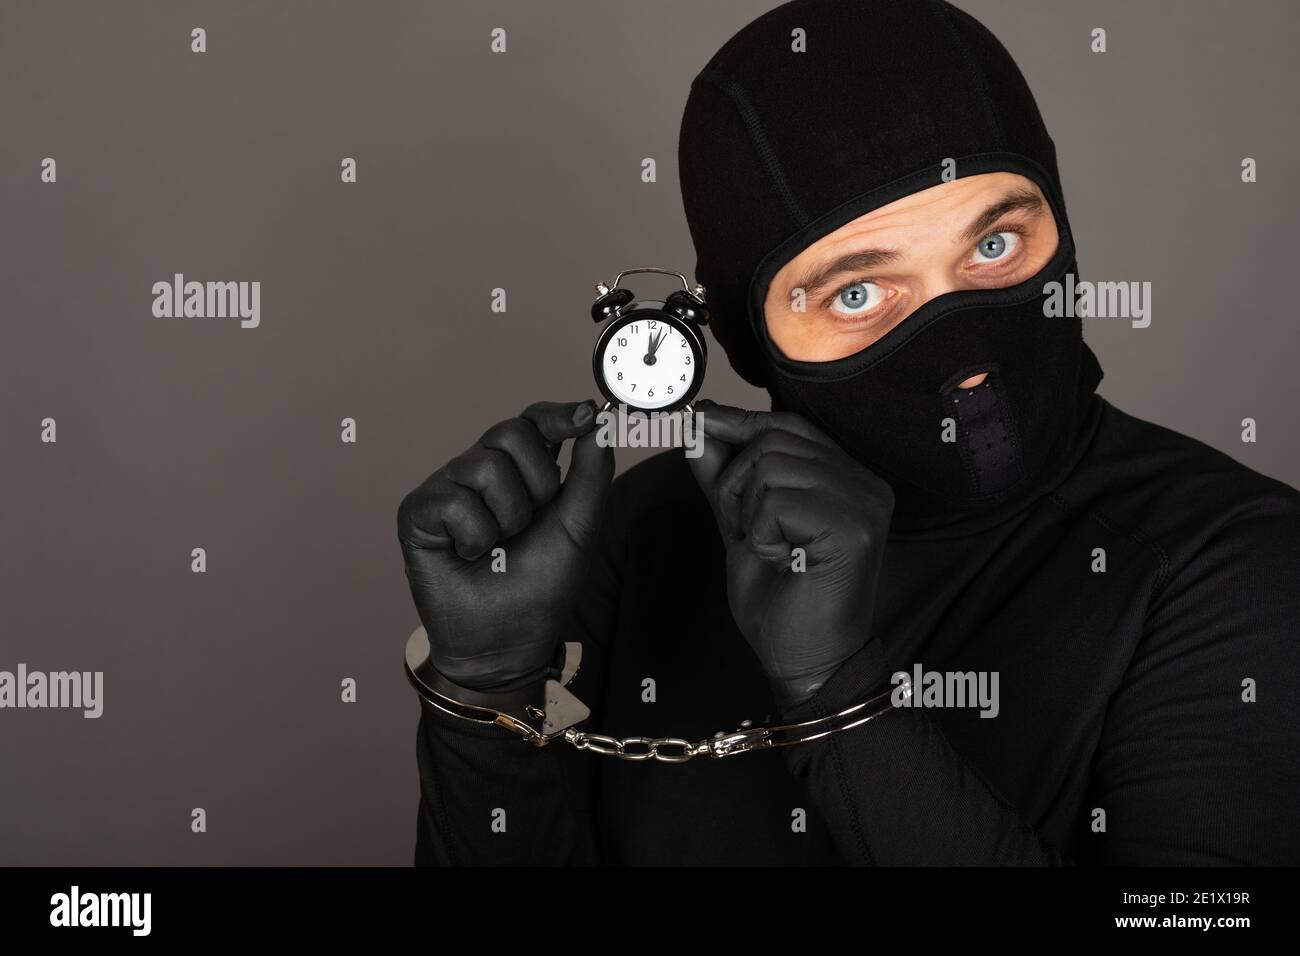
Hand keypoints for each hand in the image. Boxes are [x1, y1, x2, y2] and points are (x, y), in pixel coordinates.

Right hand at [396, 399, 613, 689]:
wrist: (506, 641)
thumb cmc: (540, 586)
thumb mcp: (579, 527)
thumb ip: (591, 475)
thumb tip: (598, 423)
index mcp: (522, 471)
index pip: (535, 422)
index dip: (559, 414)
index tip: (587, 415)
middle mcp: (482, 471)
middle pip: (512, 432)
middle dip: (538, 483)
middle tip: (530, 525)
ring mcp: (448, 488)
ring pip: (484, 465)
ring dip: (507, 517)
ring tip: (499, 546)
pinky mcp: (418, 511)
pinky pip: (454, 500)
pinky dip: (475, 536)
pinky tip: (469, 555)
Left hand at [688, 399, 893, 709]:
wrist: (805, 663)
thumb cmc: (781, 602)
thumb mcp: (743, 524)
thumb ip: (725, 476)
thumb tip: (701, 424)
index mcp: (849, 478)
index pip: (789, 426)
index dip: (740, 421)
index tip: (701, 418)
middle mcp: (866, 483)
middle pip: (774, 438)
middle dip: (736, 482)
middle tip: (746, 531)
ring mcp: (865, 502)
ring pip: (771, 465)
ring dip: (749, 512)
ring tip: (771, 550)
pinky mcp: (854, 526)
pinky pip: (776, 501)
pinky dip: (762, 534)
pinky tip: (784, 562)